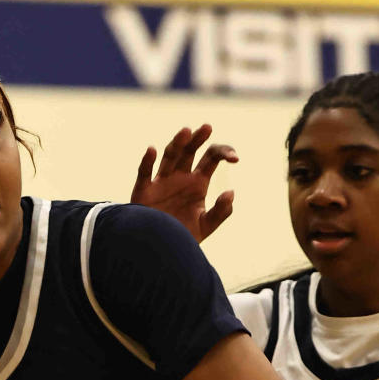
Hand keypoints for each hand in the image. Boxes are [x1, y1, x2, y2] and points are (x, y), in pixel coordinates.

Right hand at [131, 125, 237, 244]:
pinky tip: (152, 150)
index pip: (211, 157)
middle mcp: (180, 176)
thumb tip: (230, 192)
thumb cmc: (183, 238)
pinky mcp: (144, 190)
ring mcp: (162, 181)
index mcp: (198, 181)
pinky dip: (147, 161)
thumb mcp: (206, 226)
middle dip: (198, 139)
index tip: (234, 159)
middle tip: (208, 128)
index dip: (224, 152)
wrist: (159, 252)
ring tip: (186, 131)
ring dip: (177, 143)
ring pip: (169, 156)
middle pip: (190, 150)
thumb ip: (221, 212)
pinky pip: (144, 172)